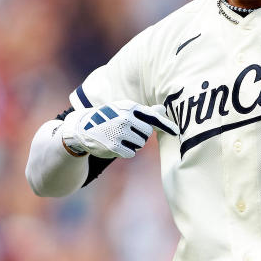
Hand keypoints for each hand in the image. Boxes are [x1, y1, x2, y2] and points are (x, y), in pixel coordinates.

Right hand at [59, 101, 178, 158]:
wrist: (83, 128)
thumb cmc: (109, 117)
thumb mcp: (124, 110)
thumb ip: (144, 112)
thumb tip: (162, 109)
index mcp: (129, 107)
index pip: (152, 116)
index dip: (166, 124)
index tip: (176, 131)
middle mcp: (125, 118)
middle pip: (147, 133)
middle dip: (140, 134)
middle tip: (127, 131)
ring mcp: (119, 133)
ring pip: (140, 143)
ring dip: (133, 143)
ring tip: (119, 136)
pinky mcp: (114, 146)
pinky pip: (131, 153)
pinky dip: (126, 151)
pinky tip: (115, 144)